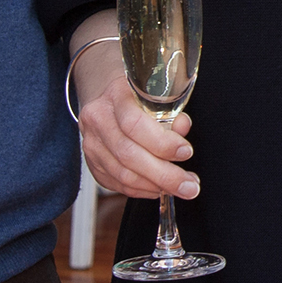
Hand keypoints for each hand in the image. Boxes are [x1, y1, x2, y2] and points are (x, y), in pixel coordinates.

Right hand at [73, 39, 198, 203]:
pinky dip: (142, 190)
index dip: (162, 143)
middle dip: (164, 175)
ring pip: (123, 174)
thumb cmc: (137, 95)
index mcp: (116, 96)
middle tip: (190, 185)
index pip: (135, 124)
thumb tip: (183, 128)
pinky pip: (117, 183)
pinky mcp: (92, 162)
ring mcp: (91, 143)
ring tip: (180, 188)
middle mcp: (98, 120)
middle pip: (129, 155)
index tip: (186, 152)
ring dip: (156, 186)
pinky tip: (159, 188)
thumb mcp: (156, 93)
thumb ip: (171, 113)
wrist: (106, 95)